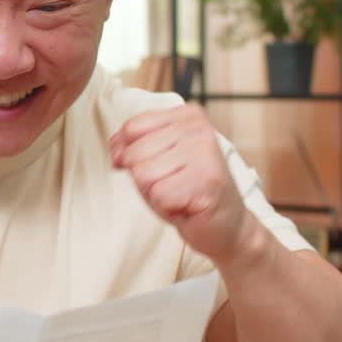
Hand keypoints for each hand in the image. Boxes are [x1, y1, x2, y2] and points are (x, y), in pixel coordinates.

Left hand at [109, 104, 255, 263]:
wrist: (225, 226)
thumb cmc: (188, 192)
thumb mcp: (155, 162)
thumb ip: (131, 148)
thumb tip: (116, 151)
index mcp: (186, 115)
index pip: (131, 128)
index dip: (128, 154)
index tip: (152, 166)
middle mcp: (198, 127)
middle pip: (134, 154)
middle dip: (145, 179)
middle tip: (172, 186)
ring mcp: (204, 151)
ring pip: (143, 175)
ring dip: (156, 194)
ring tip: (180, 194)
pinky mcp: (207, 178)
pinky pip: (158, 194)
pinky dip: (167, 207)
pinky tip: (188, 205)